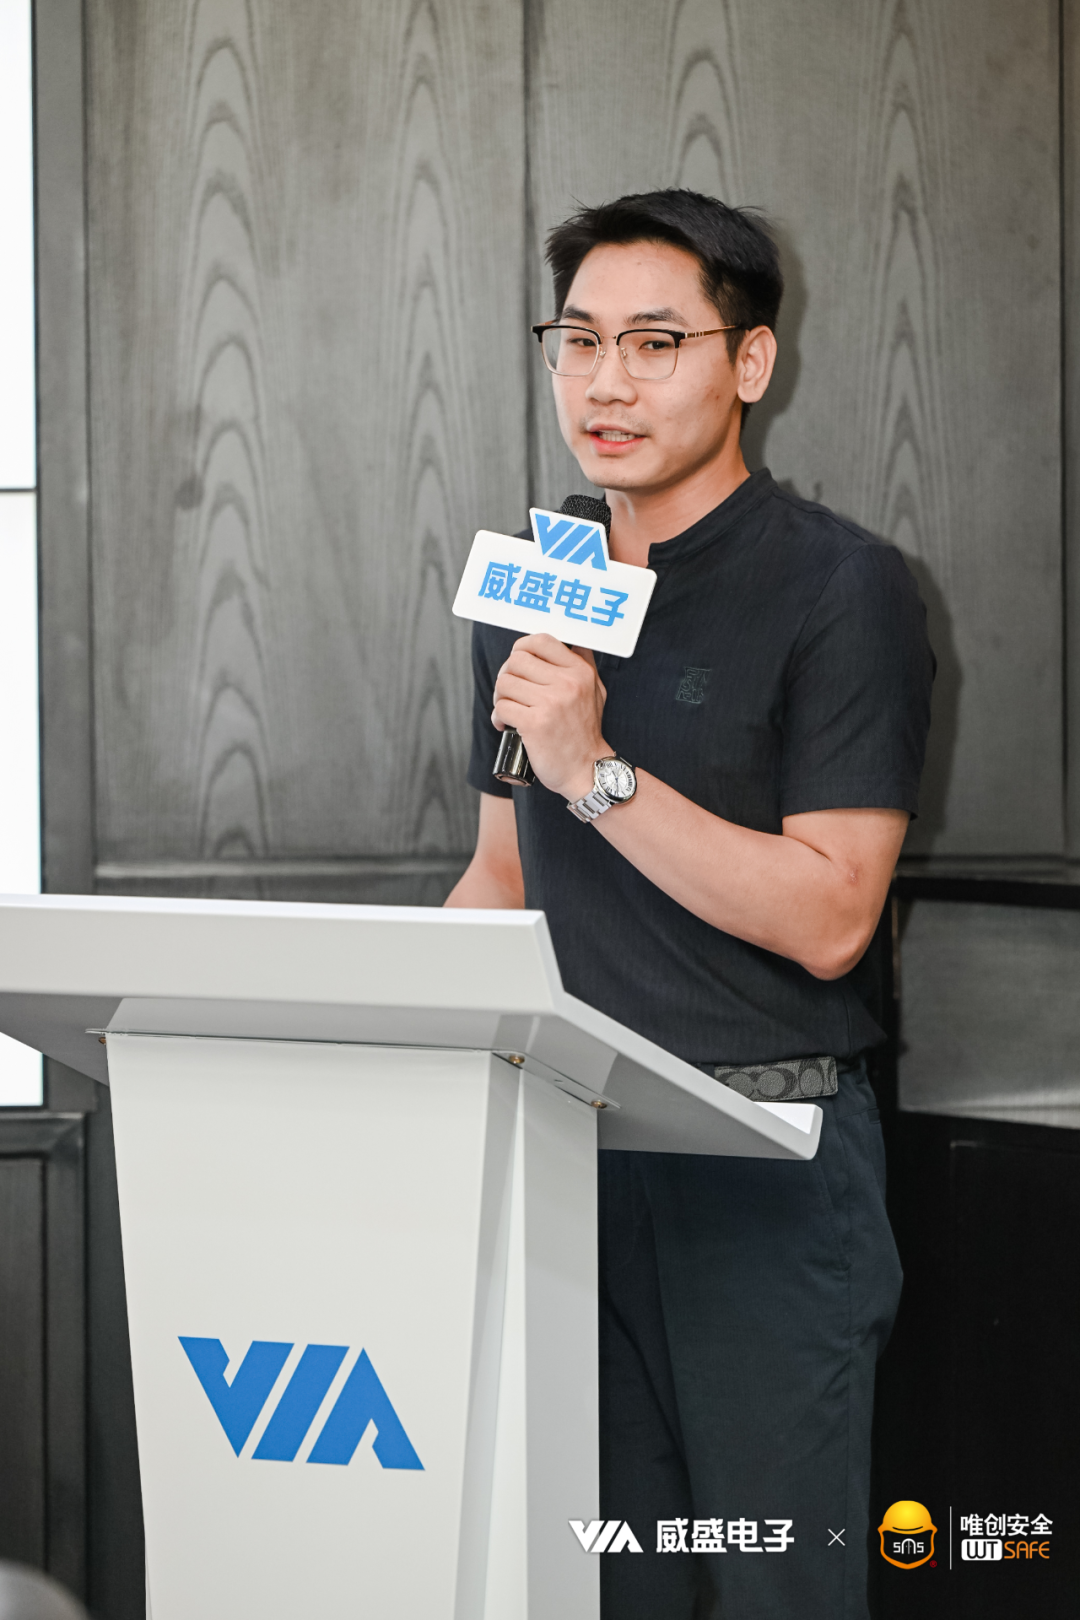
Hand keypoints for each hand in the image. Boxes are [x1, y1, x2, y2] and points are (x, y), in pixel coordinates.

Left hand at [492, 634, 607, 799]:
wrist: (586, 770)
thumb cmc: (585, 732)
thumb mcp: (595, 691)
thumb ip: (583, 664)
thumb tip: (569, 641)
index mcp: (579, 671)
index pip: (541, 641)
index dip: (522, 648)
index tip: (518, 665)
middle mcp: (567, 683)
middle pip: (516, 660)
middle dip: (506, 675)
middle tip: (510, 692)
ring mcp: (550, 703)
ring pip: (505, 683)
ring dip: (499, 697)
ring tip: (507, 710)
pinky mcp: (534, 723)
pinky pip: (501, 707)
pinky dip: (497, 717)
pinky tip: (505, 725)